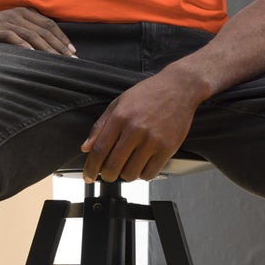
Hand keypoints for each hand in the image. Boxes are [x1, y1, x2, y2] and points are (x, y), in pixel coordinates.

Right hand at [0, 7, 75, 55]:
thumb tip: (50, 50)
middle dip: (58, 46)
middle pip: (42, 30)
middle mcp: (14, 14)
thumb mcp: (10, 31)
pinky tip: (32, 55)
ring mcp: (2, 21)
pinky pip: (10, 37)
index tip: (72, 52)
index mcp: (22, 13)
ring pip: (30, 34)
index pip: (48, 24)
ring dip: (45, 49)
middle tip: (69, 61)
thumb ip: (27, 35)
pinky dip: (23, 46)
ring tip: (56, 61)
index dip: (62, 38)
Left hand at [80, 72, 202, 182]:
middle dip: (107, 175)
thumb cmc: (149, 93)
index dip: (91, 168)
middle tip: (108, 174)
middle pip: (113, 166)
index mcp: (120, 117)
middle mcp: (135, 130)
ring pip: (131, 173)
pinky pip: (150, 173)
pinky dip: (143, 174)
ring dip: (126, 175)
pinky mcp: (167, 148)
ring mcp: (152, 140)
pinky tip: (142, 165)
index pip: (99, 150)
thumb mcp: (119, 103)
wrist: (179, 88)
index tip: (89, 176)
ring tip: (127, 166)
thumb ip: (100, 126)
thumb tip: (86, 148)